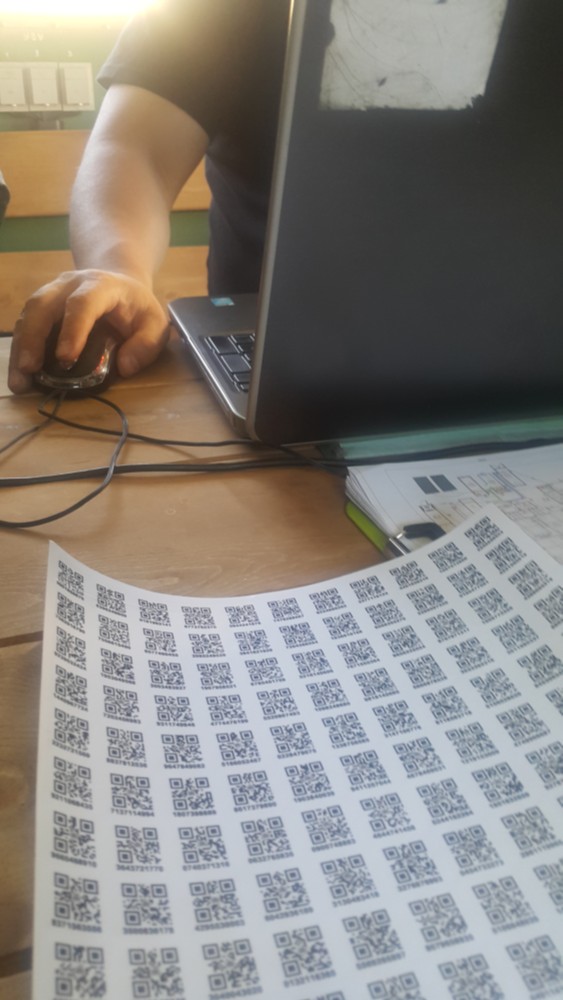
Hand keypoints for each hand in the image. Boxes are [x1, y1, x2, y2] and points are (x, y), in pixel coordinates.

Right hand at [8, 268, 169, 393]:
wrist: (120, 284)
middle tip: (29, 369)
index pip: (82, 304)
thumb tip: (125, 367)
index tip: (65, 359)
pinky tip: (20, 374)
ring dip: (21, 347)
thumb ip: (146, 345)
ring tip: (20, 380)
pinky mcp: (42, 306)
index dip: (72, 329)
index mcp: (101, 285)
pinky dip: (20, 349)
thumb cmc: (137, 308)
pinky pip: (25, 324)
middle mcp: (70, 284)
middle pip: (43, 305)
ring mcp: (52, 293)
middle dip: (33, 338)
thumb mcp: (155, 324)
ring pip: (28, 314)